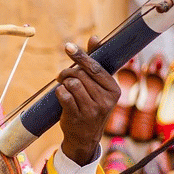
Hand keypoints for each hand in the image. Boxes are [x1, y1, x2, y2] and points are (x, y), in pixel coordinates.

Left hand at [54, 36, 118, 164]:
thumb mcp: (98, 86)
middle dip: (68, 72)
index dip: (81, 56)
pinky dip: (59, 92)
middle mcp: (106, 100)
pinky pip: (63, 95)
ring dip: (64, 82)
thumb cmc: (91, 105)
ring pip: (72, 83)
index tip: (68, 47)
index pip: (95, 68)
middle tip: (63, 76)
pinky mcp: (78, 117)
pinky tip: (62, 95)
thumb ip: (96, 62)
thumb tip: (95, 37)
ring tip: (63, 86)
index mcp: (114, 89)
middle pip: (81, 74)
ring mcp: (92, 110)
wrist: (85, 137)